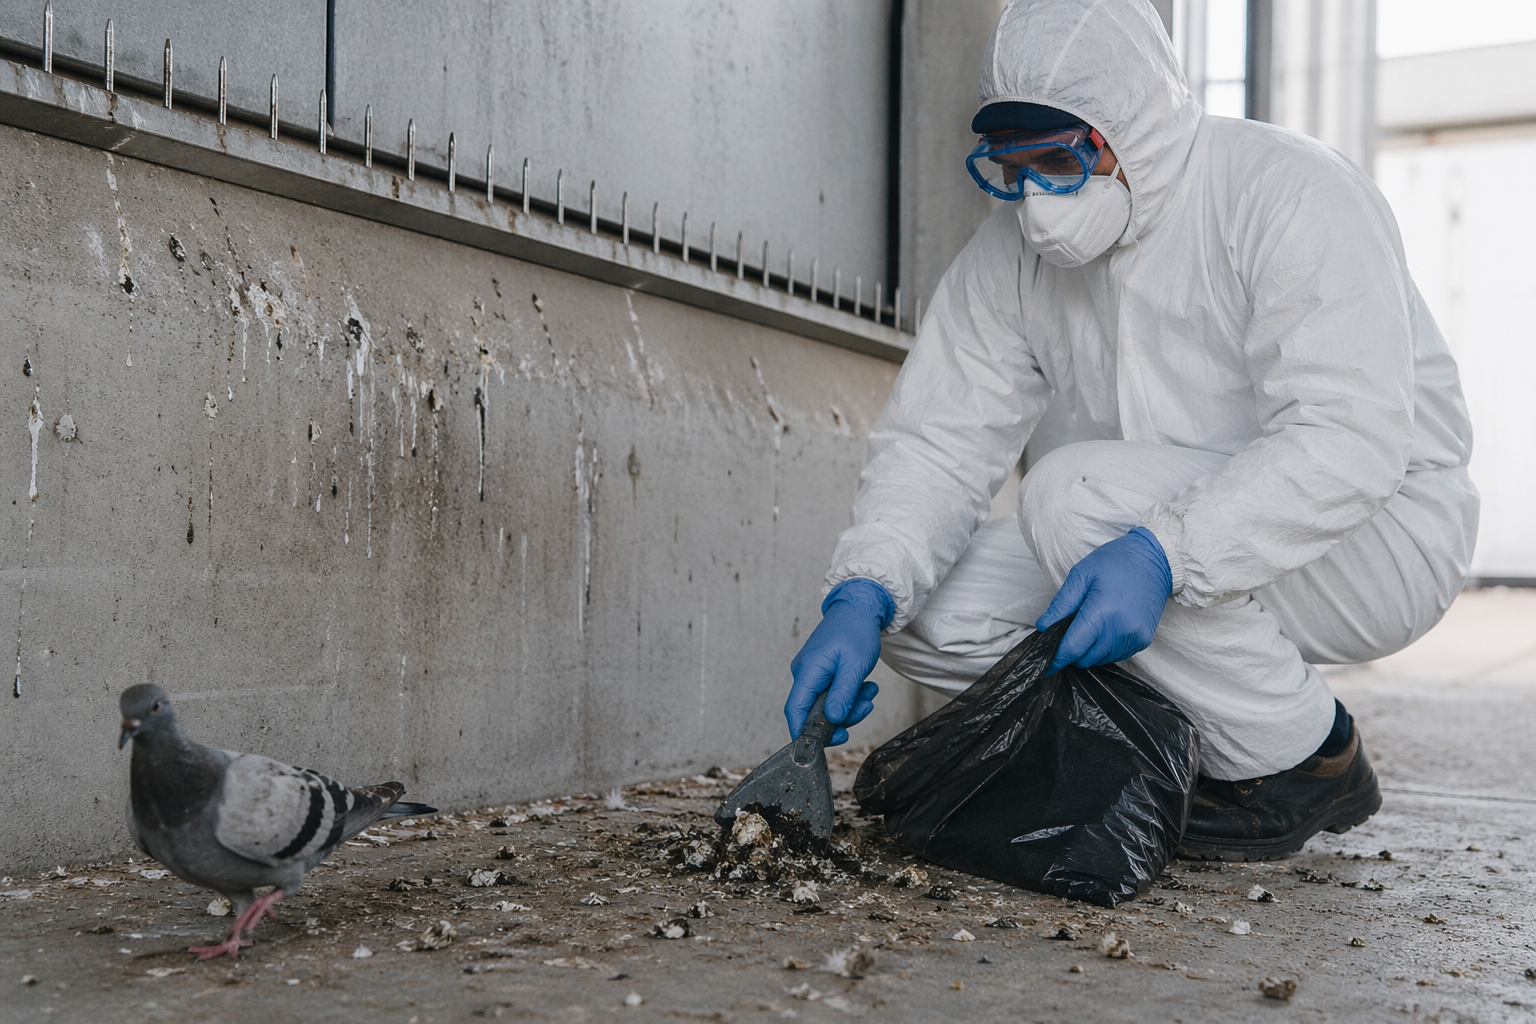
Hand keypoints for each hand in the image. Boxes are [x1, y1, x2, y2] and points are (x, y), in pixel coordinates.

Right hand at [785, 578, 894, 745]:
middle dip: (843, 715)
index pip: (795, 711)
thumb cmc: (856, 630)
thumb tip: (833, 719)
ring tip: (870, 690)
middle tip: (865, 705)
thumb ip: (843, 695)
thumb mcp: (854, 666)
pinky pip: (832, 693)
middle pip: (815, 712)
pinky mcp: (822, 672)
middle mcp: (805, 674)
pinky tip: (864, 685)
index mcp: (807, 671)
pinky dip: (849, 695)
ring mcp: (812, 673)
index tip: (823, 744)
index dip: (804, 732)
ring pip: (827, 704)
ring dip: (851, 704)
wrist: (860, 607)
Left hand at [1037, 527, 1171, 674]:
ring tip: (1091, 623)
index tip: (1045, 665)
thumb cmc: (1115, 562)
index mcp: (1103, 612)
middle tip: (1070, 628)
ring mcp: (1135, 637)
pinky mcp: (1144, 640)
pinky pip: (1117, 655)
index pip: (1073, 648)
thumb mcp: (1081, 575)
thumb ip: (1061, 605)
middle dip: (1072, 650)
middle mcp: (1121, 630)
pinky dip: (1105, 648)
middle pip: (1085, 658)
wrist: (1155, 560)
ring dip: (1089, 649)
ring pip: (1100, 659)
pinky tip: (1106, 627)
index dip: (1056, 658)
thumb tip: (1044, 627)